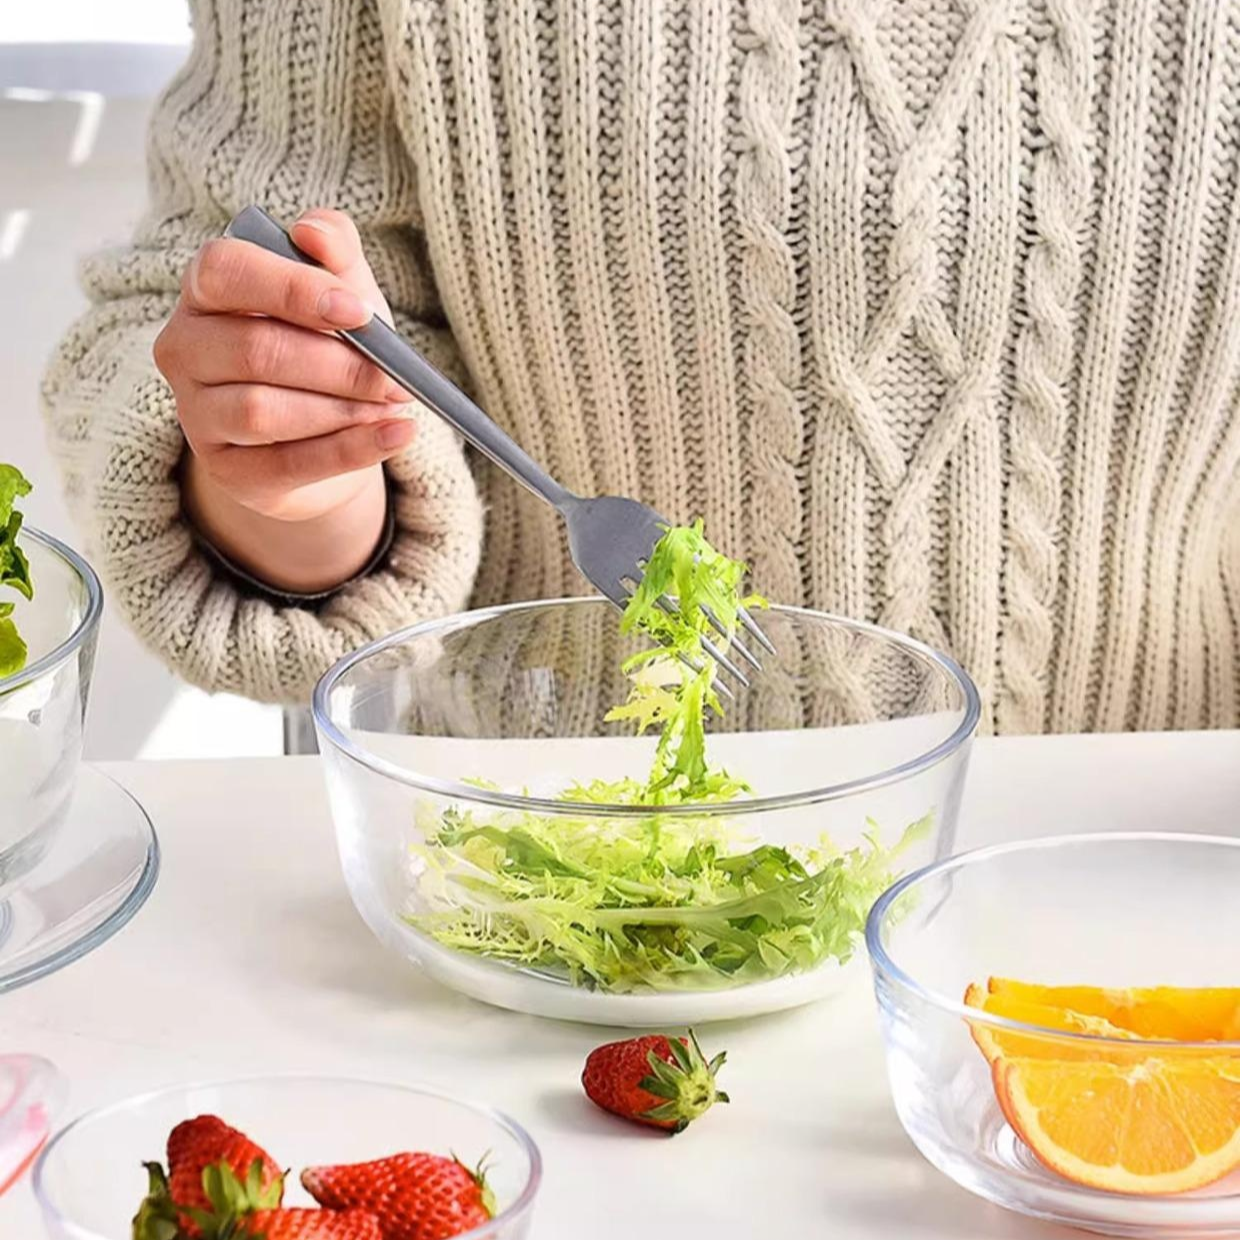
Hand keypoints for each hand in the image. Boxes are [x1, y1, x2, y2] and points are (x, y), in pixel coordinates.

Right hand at [154, 209, 415, 592]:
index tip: (357, 311)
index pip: (224, 270)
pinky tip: (397, 434)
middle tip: (396, 377)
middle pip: (256, 351)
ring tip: (392, 405)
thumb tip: (313, 233)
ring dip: (343, 410)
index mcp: (205, 289)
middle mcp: (185, 348)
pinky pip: (289, 463)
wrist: (325, 434)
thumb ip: (334, 251)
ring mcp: (197, 414)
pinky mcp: (225, 471)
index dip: (291, 289)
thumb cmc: (326, 348)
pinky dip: (352, 450)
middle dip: (339, 365)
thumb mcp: (341, 294)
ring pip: (265, 412)